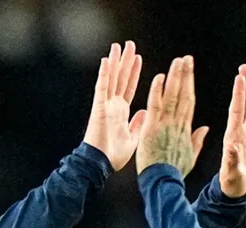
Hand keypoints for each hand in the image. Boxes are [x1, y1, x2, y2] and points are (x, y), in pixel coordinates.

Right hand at [83, 41, 145, 170]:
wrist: (101, 164)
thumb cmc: (114, 156)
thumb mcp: (133, 138)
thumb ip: (138, 124)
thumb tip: (145, 112)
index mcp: (121, 112)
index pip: (129, 88)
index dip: (134, 73)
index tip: (139, 59)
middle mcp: (113, 105)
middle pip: (121, 78)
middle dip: (125, 62)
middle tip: (129, 44)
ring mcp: (105, 105)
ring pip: (111, 78)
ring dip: (115, 62)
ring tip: (119, 46)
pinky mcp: (99, 107)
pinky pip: (102, 87)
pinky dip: (104, 74)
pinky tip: (107, 60)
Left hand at [135, 56, 208, 175]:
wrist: (163, 182)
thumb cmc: (174, 172)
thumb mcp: (190, 157)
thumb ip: (197, 140)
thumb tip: (205, 128)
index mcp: (185, 130)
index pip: (189, 102)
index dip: (190, 85)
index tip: (190, 71)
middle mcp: (177, 124)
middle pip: (183, 94)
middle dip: (185, 75)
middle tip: (187, 58)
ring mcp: (165, 125)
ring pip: (172, 96)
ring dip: (175, 77)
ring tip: (178, 61)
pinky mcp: (152, 128)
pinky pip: (155, 106)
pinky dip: (158, 91)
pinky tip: (160, 77)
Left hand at [219, 65, 245, 197]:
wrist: (239, 188)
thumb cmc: (232, 182)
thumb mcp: (231, 172)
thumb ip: (232, 160)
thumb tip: (232, 148)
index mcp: (233, 136)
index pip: (236, 110)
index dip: (238, 94)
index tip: (239, 78)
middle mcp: (240, 130)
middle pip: (243, 103)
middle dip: (244, 85)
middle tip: (244, 67)